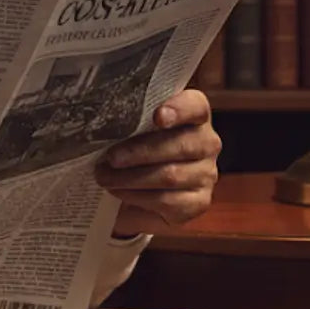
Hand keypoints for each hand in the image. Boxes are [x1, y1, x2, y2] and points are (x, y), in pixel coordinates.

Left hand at [94, 89, 220, 236]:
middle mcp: (207, 143)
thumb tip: (102, 122)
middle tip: (111, 158)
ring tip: (104, 177)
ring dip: (131, 177)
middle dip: (140, 152)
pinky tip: (119, 191)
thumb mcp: (133, 131)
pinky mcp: (197, 202)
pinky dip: (137, 196)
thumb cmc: (135, 152)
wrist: (139, 192)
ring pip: (170, 175)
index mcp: (194, 116)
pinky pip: (167, 200)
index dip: (179, 109)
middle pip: (181, 145)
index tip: (158, 116)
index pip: (195, 106)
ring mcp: (205, 174)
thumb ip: (129, 121)